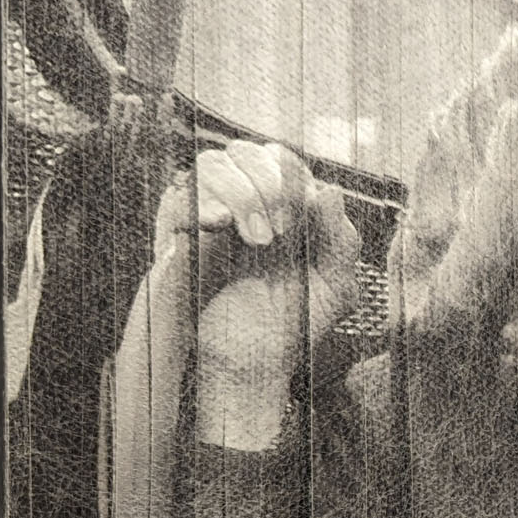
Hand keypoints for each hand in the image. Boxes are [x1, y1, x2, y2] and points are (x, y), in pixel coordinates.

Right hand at [147, 141, 361, 449]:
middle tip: (284, 230)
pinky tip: (221, 223)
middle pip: (243, 151)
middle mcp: (240, 203)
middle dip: (268, 181)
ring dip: (241, 191)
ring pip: (210, 164)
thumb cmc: (295, 325)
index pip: (280, 157)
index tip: (303, 213)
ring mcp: (206, 218)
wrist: (254, 367)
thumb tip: (330, 189)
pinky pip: (175, 200)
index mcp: (279, 207)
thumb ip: (341, 240)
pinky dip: (199, 204)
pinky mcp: (176, 240)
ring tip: (260, 240)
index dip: (291, 172)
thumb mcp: (336, 288)